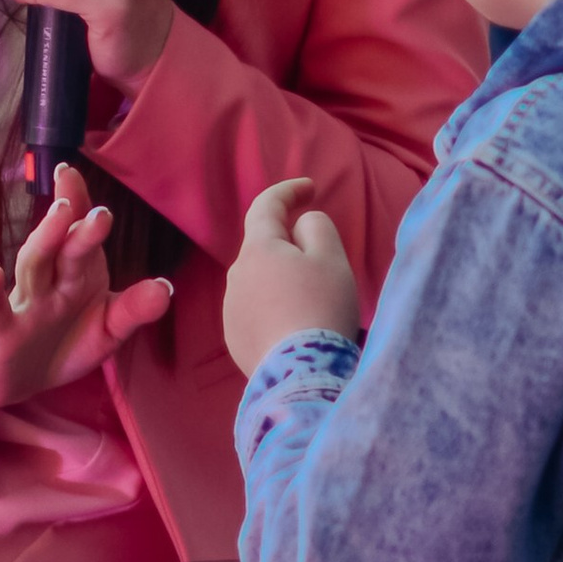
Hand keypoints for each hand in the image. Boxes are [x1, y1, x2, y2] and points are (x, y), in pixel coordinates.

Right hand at [0, 162, 172, 411]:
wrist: (18, 380)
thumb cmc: (65, 344)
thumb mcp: (108, 330)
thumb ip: (134, 309)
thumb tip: (166, 287)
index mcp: (79, 274)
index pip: (80, 233)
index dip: (79, 202)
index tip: (73, 171)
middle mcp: (52, 281)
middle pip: (63, 247)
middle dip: (74, 222)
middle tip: (84, 198)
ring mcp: (26, 304)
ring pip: (33, 266)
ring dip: (45, 240)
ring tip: (59, 215)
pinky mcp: (2, 333)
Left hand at [224, 175, 361, 372]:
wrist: (302, 373)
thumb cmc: (321, 308)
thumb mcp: (331, 259)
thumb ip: (316, 228)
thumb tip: (300, 226)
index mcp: (257, 249)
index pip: (266, 205)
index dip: (288, 191)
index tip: (309, 188)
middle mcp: (236, 275)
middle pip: (265, 247)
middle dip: (291, 245)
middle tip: (324, 261)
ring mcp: (230, 308)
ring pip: (261, 280)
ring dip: (283, 279)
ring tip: (315, 301)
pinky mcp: (234, 337)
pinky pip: (257, 310)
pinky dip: (276, 308)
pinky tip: (298, 325)